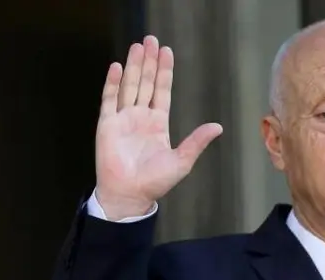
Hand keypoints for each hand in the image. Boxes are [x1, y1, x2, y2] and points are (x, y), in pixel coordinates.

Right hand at [95, 35, 222, 219]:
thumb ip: (197, 141)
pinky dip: (112, 84)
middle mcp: (140, 117)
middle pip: (146, 83)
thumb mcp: (182, 160)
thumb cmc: (155, 182)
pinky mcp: (107, 126)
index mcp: (158, 123)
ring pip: (129, 86)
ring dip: (133, 66)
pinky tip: (117, 67)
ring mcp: (123, 120)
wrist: (130, 195)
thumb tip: (218, 127)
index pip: (162, 91)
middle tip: (151, 40)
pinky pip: (109, 100)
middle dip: (149, 62)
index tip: (166, 52)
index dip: (165, 72)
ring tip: (137, 46)